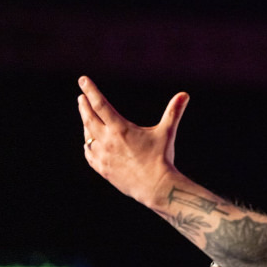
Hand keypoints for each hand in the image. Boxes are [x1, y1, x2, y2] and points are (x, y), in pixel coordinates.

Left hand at [77, 76, 188, 205]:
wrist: (155, 187)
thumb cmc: (161, 158)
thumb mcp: (167, 132)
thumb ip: (173, 112)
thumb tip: (185, 94)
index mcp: (120, 129)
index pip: (100, 104)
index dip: (91, 90)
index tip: (82, 80)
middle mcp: (107, 141)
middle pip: (89, 118)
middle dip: (84, 106)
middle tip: (81, 98)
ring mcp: (103, 156)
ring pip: (87, 136)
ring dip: (86, 124)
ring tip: (86, 118)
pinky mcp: (103, 169)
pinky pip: (89, 154)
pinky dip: (87, 146)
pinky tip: (88, 143)